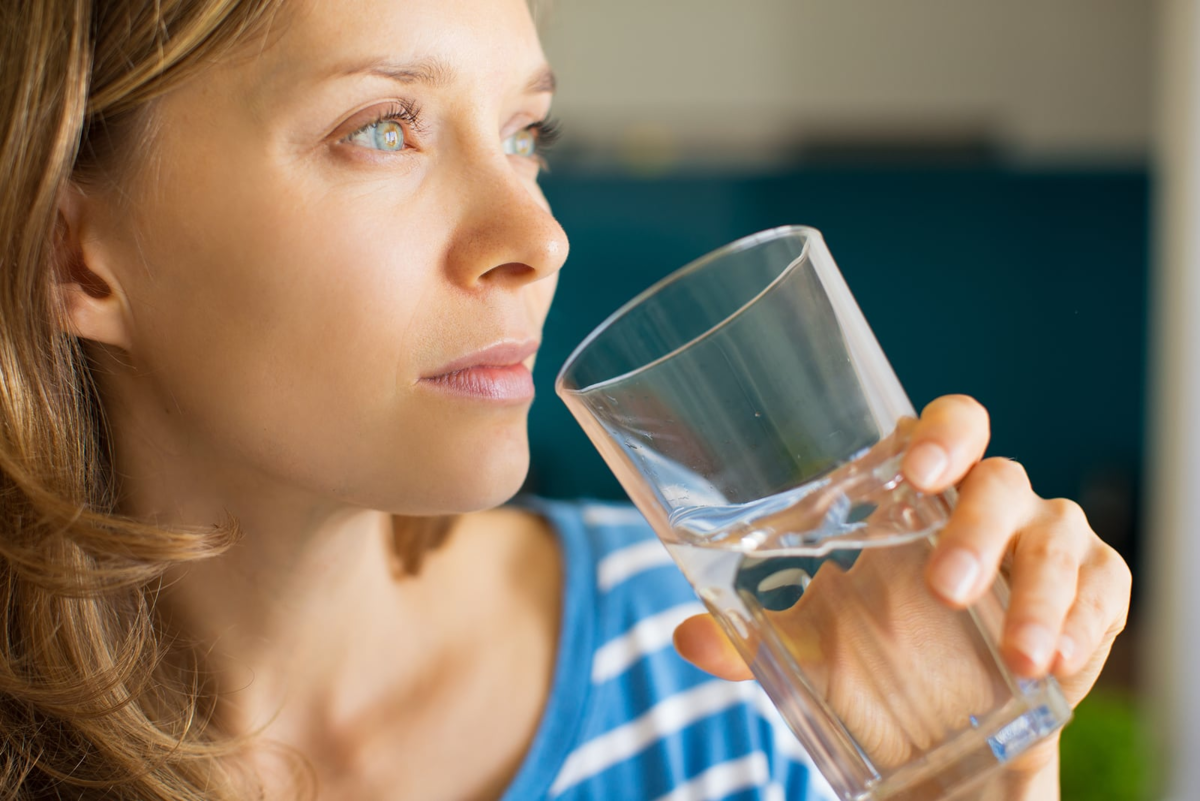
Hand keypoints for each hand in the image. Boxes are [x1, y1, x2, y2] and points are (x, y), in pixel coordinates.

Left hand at [672, 395, 1131, 789]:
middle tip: (945, 586)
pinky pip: (1107, 588)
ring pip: (1058, 533)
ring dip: (1041, 592)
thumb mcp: (813, 645)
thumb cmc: (878, 657)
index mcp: (924, 495)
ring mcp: (1044, 545)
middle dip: (979, 526)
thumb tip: (687, 637)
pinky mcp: (1093, 593)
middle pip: (1000, 477)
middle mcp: (989, 504)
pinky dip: (1088, 622)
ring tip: (1017, 655)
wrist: (941, 730)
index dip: (940, 433)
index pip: (946, 427)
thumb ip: (751, 634)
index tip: (913, 467)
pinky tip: (1056, 663)